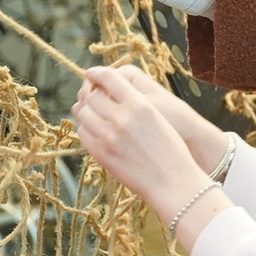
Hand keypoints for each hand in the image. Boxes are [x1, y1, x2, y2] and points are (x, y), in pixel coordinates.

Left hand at [75, 65, 227, 173]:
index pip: (109, 77)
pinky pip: (83, 133)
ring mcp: (109, 136)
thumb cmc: (170, 149)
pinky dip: (86, 128)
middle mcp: (122, 117)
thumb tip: (110, 90)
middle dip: (90, 94)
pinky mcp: (101, 153)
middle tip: (93, 97)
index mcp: (140, 104)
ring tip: (95, 114)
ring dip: (86, 111)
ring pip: (83, 113)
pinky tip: (97, 131)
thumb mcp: (157, 116)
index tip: (91, 74)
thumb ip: (134, 102)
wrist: (172, 181)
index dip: (96, 73)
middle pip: (91, 95)